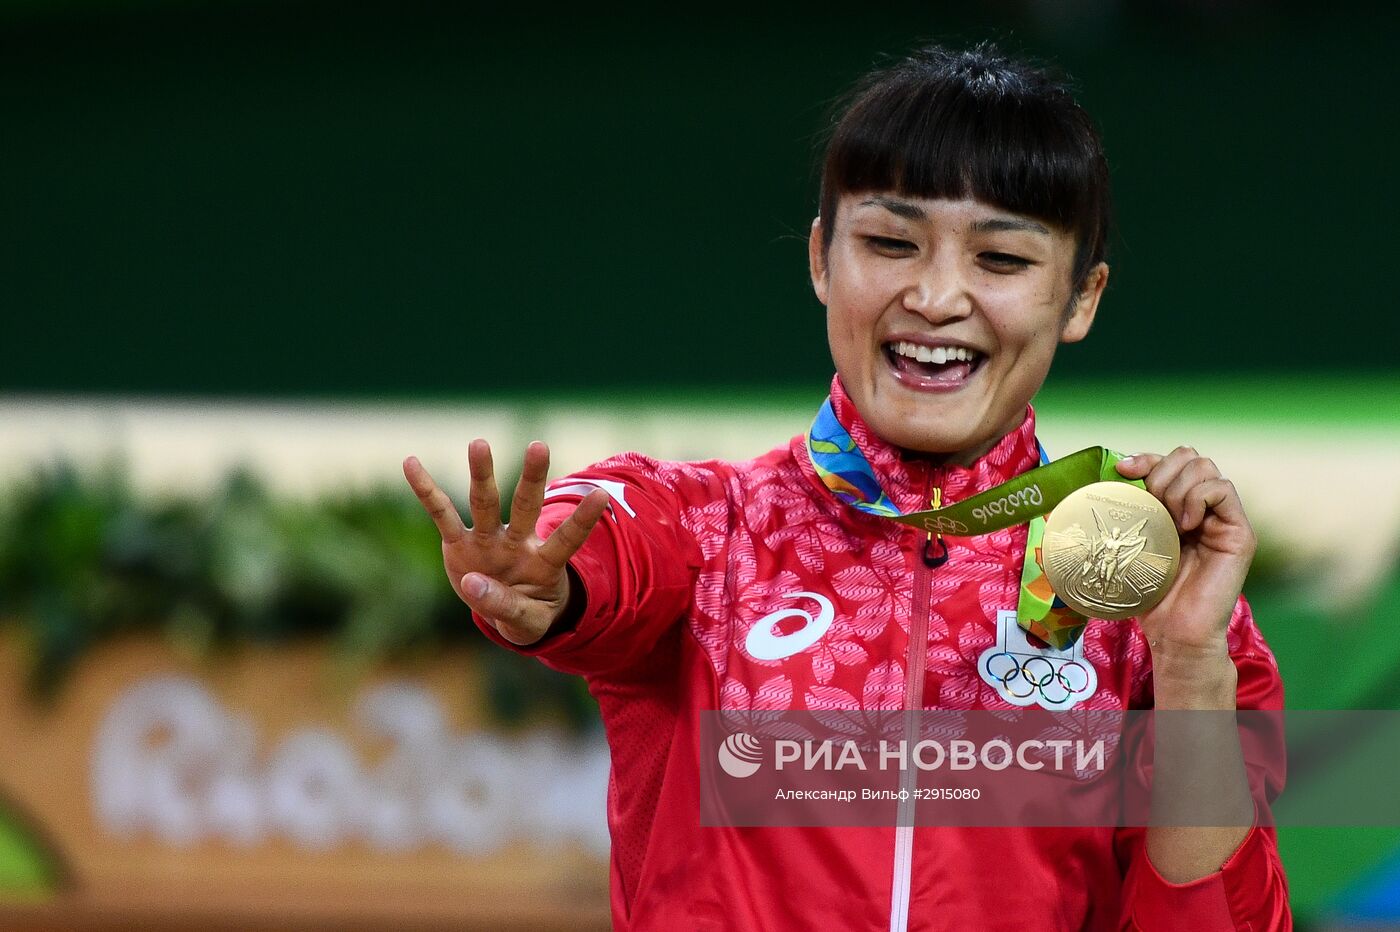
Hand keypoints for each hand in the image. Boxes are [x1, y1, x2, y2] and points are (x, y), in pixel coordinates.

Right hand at [403, 440, 608, 645]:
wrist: (505, 612)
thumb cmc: (527, 613)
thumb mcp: (525, 622)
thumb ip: (505, 606)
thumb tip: (472, 583)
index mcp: (544, 564)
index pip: (567, 539)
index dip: (582, 520)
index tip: (599, 495)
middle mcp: (518, 543)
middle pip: (526, 506)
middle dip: (532, 478)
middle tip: (539, 446)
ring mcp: (488, 540)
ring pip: (486, 503)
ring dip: (482, 475)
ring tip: (478, 444)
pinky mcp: (459, 543)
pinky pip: (441, 514)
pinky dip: (426, 490)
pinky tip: (410, 463)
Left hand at [1115, 447, 1255, 656]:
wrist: (1173, 631)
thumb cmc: (1148, 593)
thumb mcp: (1130, 542)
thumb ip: (1129, 510)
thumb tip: (1110, 476)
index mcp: (1177, 507)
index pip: (1169, 461)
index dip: (1147, 458)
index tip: (1123, 471)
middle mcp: (1203, 508)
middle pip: (1190, 457)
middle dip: (1162, 473)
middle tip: (1150, 506)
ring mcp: (1223, 518)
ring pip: (1206, 468)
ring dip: (1177, 487)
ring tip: (1168, 522)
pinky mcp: (1239, 532)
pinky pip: (1223, 489)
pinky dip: (1197, 498)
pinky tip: (1185, 525)